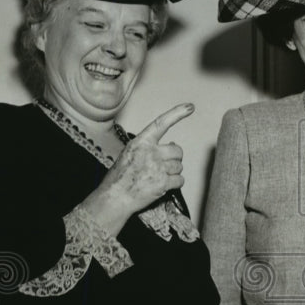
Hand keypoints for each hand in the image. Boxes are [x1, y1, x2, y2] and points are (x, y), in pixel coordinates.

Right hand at [82, 104, 193, 232]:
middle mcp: (150, 152)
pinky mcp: (162, 183)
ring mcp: (157, 168)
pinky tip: (163, 185)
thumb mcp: (130, 154)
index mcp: (140, 142)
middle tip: (163, 166)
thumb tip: (171, 146)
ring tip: (157, 177)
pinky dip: (175, 184)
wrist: (115, 197)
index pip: (161, 123)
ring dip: (173, 172)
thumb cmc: (121, 176)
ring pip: (179, 166)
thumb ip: (149, 148)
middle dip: (174, 158)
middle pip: (177, 150)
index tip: (189, 107)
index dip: (177, 114)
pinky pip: (180, 180)